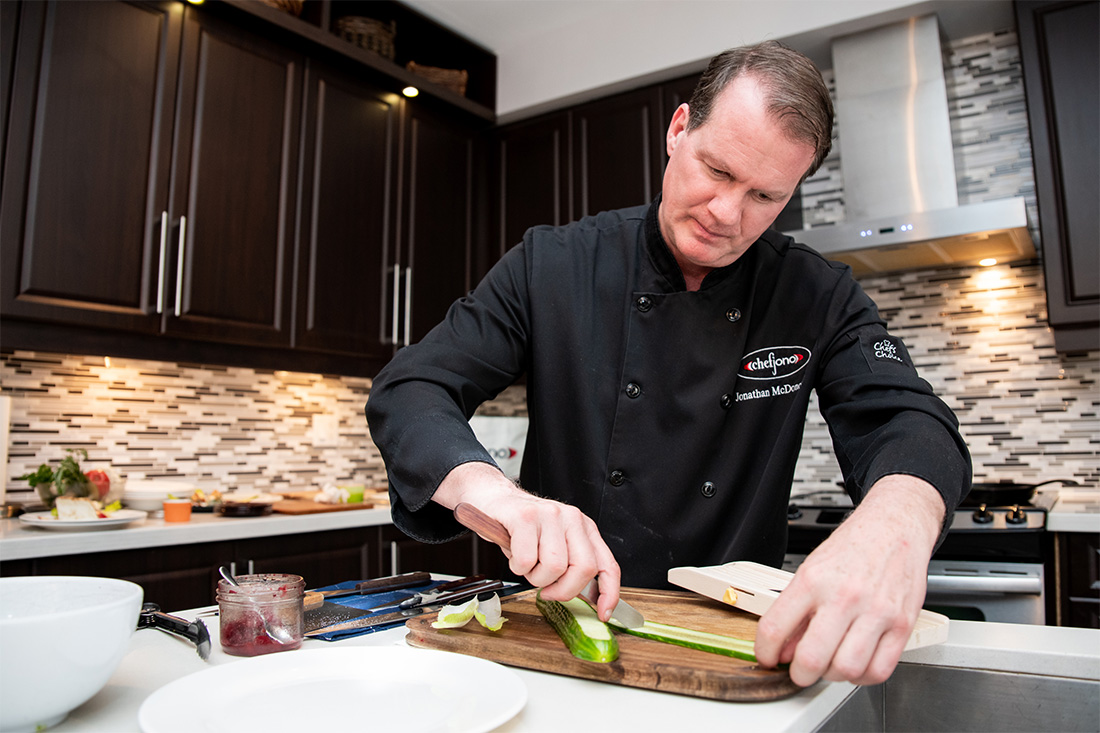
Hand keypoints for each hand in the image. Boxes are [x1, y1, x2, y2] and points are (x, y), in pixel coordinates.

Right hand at [434, 462, 621, 620]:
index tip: (603, 614)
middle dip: (563, 590)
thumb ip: (572, 566)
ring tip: (526, 563)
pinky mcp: (525, 516)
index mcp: (584, 528)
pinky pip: (526, 560)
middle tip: (546, 590)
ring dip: (534, 577)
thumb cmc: (524, 527)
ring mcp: (550, 515)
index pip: (607, 565)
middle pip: (583, 569)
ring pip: (554, 567)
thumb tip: (588, 597)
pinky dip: (517, 567)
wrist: (495, 498)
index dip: (609, 593)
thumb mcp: (555, 544)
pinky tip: (513, 552)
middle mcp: (572, 518)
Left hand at [754, 475, 944, 685]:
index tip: (767, 658)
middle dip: (799, 675)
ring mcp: (876, 612)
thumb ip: (796, 612)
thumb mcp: (812, 570)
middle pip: (812, 658)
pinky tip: (856, 663)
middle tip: (800, 672)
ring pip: (846, 669)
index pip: (774, 628)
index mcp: (813, 580)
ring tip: (830, 664)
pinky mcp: (902, 624)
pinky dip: (863, 676)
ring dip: (832, 676)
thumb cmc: (854, 547)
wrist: (894, 527)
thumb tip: (782, 649)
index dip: (765, 653)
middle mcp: (844, 596)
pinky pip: (879, 670)